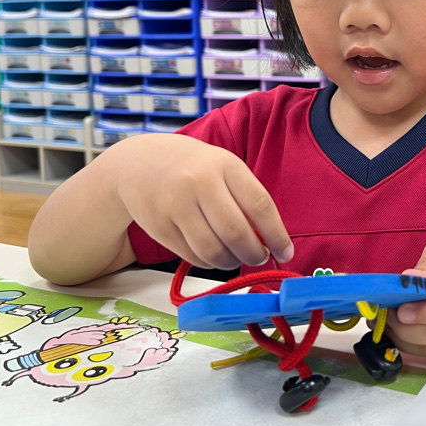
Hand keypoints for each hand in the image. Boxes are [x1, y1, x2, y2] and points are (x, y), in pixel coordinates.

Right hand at [113, 134, 293, 269]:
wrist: (140, 163)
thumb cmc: (194, 167)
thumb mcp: (223, 167)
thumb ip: (246, 198)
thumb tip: (270, 242)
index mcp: (225, 165)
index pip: (259, 205)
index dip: (277, 235)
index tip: (285, 253)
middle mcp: (199, 183)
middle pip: (236, 233)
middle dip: (255, 254)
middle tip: (260, 258)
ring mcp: (176, 206)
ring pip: (213, 251)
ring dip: (232, 262)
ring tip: (237, 257)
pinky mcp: (159, 227)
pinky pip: (193, 257)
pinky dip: (210, 262)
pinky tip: (214, 254)